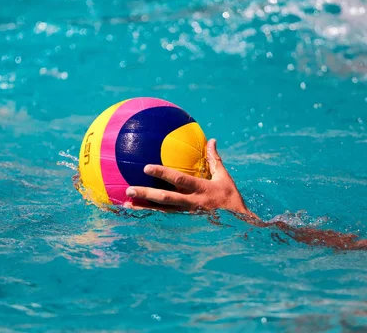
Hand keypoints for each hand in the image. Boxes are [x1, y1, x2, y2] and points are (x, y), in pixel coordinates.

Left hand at [124, 139, 255, 217]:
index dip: (162, 173)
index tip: (146, 167)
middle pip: (165, 198)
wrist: (240, 226)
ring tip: (127, 205)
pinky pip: (166, 220)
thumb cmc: (231, 200)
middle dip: (146, 193)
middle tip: (128, 189)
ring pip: (162, 212)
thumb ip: (215, 160)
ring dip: (144, 209)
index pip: (179, 179)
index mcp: (201, 189)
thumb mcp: (225, 178)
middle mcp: (192, 203)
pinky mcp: (186, 225)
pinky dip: (152, 218)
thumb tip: (211, 140)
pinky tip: (139, 216)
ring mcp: (188, 216)